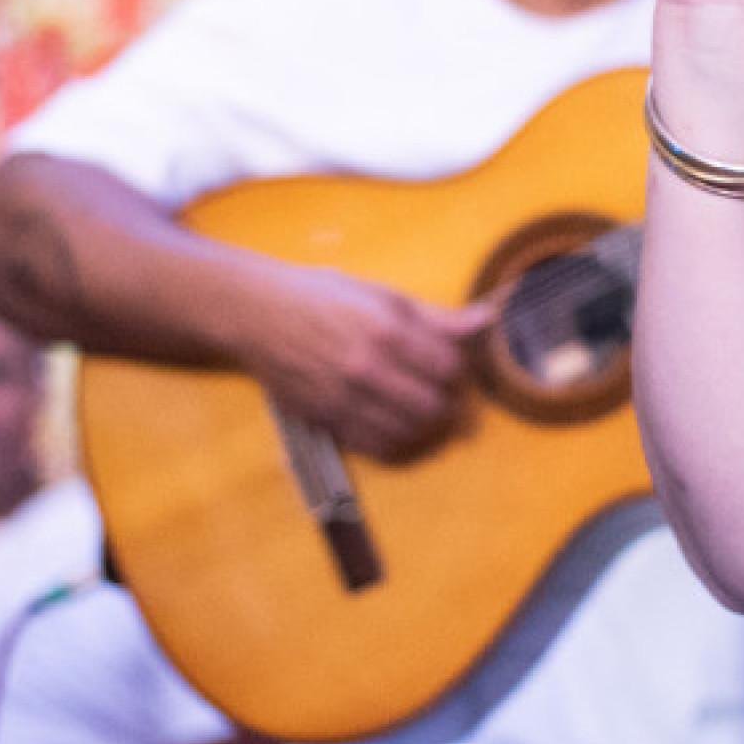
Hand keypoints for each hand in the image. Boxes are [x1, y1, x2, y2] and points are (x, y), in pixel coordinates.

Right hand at [241, 264, 483, 458]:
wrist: (257, 315)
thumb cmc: (322, 297)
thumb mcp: (380, 295)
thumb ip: (435, 317)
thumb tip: (485, 321)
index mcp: (386, 329)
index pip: (449, 368)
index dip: (460, 371)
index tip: (452, 367)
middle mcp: (367, 368)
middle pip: (434, 407)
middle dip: (448, 404)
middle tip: (443, 394)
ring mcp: (345, 398)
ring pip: (409, 434)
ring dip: (425, 428)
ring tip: (423, 412)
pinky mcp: (326, 419)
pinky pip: (377, 448)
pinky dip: (398, 443)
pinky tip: (398, 427)